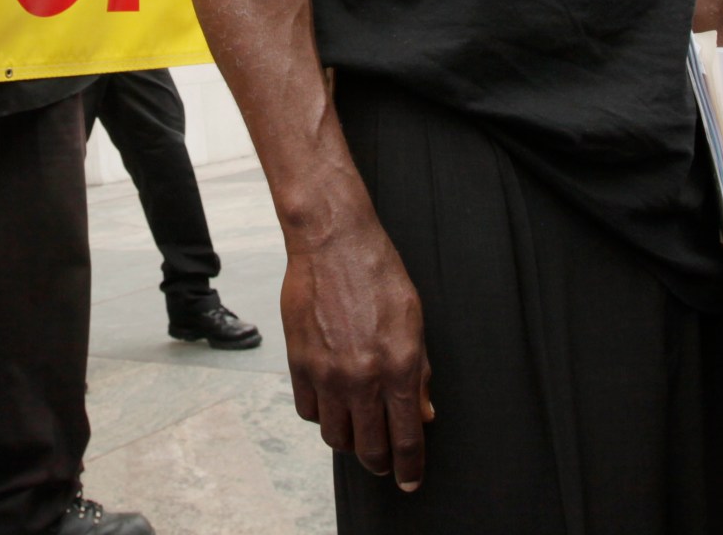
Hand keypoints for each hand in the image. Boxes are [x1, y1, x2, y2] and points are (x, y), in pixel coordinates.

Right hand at [282, 211, 433, 491]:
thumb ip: (420, 372)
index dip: (409, 466)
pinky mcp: (299, 363)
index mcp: (398, 367)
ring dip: (349, 440)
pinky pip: (308, 411)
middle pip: (369, 448)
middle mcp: (362, 377)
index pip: (405, 437)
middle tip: (384, 460)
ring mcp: (327, 373)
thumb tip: (423, 413)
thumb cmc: (378, 274)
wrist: (332, 244)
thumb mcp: (414, 323)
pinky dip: (322, 415)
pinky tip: (332, 402)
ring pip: (335, 436)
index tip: (410, 479)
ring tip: (358, 428)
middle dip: (380, 462)